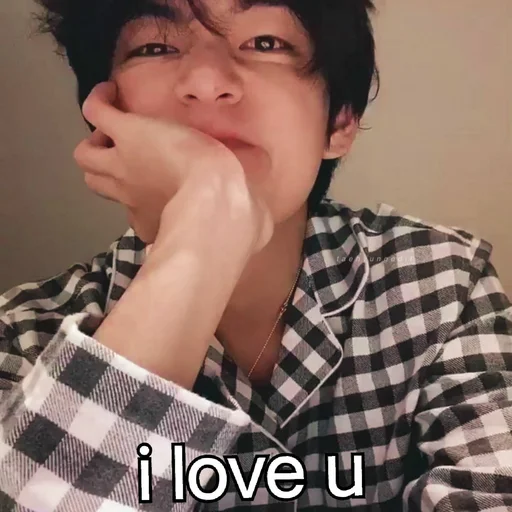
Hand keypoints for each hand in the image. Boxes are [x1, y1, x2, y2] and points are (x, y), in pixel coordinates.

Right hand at [73, 81, 272, 250]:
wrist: (220, 201)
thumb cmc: (233, 220)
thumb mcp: (240, 224)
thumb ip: (247, 220)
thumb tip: (265, 219)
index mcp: (156, 218)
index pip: (133, 211)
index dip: (140, 201)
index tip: (157, 191)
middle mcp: (131, 196)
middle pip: (98, 183)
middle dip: (108, 170)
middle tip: (129, 154)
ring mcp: (124, 165)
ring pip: (86, 156)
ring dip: (96, 142)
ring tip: (114, 128)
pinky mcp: (126, 134)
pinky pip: (96, 111)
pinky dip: (99, 101)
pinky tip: (111, 93)